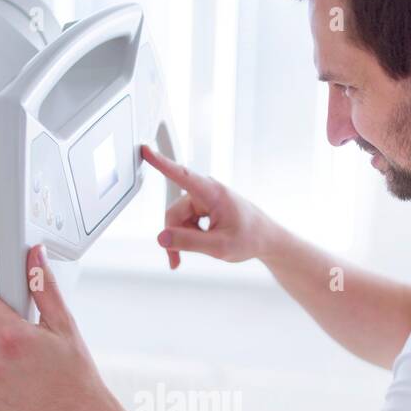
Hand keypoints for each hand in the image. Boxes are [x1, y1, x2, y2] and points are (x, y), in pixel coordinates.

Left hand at [0, 246, 113, 410]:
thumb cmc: (76, 377)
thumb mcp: (64, 326)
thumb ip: (43, 288)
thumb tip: (34, 258)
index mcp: (12, 337)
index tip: (12, 315)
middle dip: (6, 335)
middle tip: (33, 348)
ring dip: (4, 361)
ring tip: (33, 371)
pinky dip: (2, 385)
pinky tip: (25, 388)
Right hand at [141, 143, 277, 269]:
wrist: (266, 239)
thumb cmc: (249, 238)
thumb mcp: (219, 247)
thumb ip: (188, 242)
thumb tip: (161, 238)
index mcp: (212, 193)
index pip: (182, 175)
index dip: (161, 163)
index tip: (145, 150)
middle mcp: (206, 191)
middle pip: (175, 212)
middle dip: (174, 236)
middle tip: (176, 260)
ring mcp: (204, 198)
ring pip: (179, 219)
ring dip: (182, 239)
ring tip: (192, 254)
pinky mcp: (203, 206)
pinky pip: (185, 220)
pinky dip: (188, 236)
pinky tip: (200, 245)